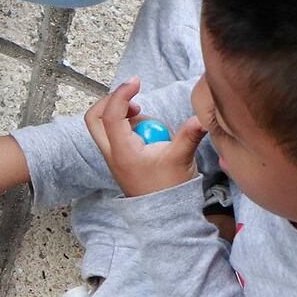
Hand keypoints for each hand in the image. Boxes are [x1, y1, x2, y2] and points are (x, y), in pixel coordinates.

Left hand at [86, 78, 208, 197]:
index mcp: (122, 151)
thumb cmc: (169, 189)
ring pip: (104, 126)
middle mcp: (111, 153)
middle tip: (133, 100)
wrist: (163, 215)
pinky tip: (149, 134)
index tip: (136, 82)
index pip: (111, 114)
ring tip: (149, 124)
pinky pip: (116, 134)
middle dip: (110, 102)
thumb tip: (202, 116)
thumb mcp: (181, 159)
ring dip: (123, 115)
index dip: (121, 93)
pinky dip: (128, 126)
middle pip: (94, 118)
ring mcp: (112, 156)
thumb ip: (189, 135)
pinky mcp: (118, 158)